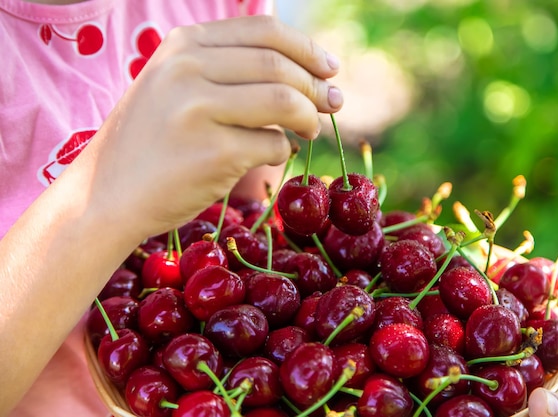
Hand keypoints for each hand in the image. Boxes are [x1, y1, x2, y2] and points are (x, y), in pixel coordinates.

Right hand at [75, 15, 342, 240]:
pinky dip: (282, 152)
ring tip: (309, 132)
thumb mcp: (173, 88)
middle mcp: (187, 69)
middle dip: (317, 87)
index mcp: (182, 45)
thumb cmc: (147, 145)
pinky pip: (272, 146)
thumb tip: (306, 73)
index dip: (307, 49)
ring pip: (285, 102)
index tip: (329, 69)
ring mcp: (198, 110)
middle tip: (333, 104)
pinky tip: (273, 156)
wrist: (104, 197)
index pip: (264, 32)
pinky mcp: (213, 153)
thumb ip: (226, 71)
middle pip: (279, 66)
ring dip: (308, 118)